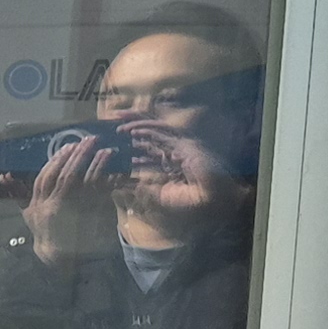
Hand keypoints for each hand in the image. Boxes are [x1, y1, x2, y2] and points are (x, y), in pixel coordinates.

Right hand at [23, 130, 122, 262]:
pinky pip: (100, 196)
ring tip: (102, 149)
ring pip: (83, 183)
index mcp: (38, 206)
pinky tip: (115, 169)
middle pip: (65, 177)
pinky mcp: (90, 218)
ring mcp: (73, 214)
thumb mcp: (29, 215)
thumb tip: (4, 176)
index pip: (45, 178)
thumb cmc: (45, 234)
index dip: (57, 161)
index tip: (68, 147)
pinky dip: (108, 180)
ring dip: (94, 164)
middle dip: (76, 156)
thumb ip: (18, 194)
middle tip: (87, 140)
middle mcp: (54, 208)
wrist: (63, 260)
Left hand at [115, 118, 235, 229]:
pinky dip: (147, 130)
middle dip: (132, 132)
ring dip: (136, 126)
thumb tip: (123, 187)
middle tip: (114, 129)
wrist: (213, 200)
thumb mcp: (161, 196)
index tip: (117, 149)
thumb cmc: (192, 201)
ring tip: (118, 126)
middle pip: (151, 138)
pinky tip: (132, 130)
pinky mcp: (185, 144)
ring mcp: (181, 146)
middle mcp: (176, 152)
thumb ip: (144, 190)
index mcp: (172, 164)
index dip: (133, 151)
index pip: (149, 154)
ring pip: (155, 131)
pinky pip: (163, 133)